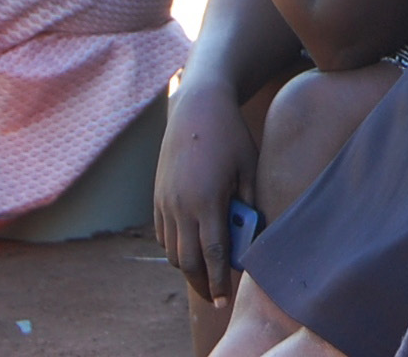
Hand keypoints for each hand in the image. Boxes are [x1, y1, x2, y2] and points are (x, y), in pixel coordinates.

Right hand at [152, 84, 258, 302]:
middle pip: (187, 260)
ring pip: (172, 251)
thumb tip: (250, 239)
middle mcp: (181, 206)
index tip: (224, 300)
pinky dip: (175, 248)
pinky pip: (163, 234)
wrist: (196, 108)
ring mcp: (165, 202)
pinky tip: (190, 249)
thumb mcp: (249, 168)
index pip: (213, 254)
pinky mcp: (158, 196)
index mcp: (207, 201)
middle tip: (216, 298)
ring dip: (188, 267)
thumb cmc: (230, 136)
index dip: (219, 281)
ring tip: (205, 275)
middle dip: (201, 284)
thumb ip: (249, 206)